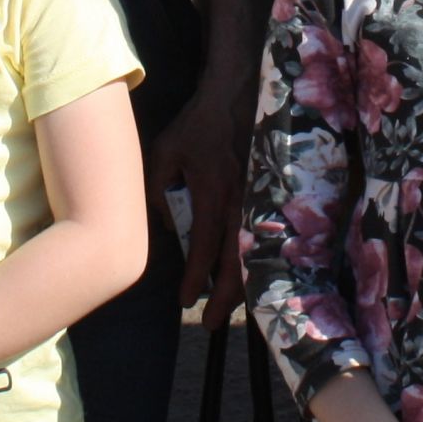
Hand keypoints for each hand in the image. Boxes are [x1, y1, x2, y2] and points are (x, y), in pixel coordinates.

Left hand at [146, 73, 254, 327]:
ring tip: (227, 308)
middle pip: (236, 263)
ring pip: (254, 255)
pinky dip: (255, 264)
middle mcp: (239, 203)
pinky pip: (262, 238)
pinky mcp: (265, 196)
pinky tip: (248, 280)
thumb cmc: (196, 127)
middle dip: (223, 298)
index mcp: (212, 194)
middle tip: (210, 322)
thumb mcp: (163, 154)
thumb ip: (157, 191)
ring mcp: (256, 200)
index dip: (193, 278)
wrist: (235, 99)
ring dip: (242, 286)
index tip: (184, 300)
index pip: (203, 248)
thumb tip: (166, 227)